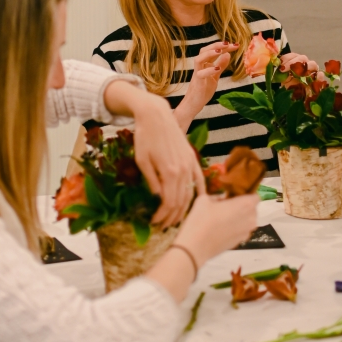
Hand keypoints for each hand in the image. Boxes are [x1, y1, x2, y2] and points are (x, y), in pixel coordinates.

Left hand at [102, 81, 204, 226]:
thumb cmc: (144, 137)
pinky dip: (199, 193)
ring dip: (183, 209)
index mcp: (169, 172)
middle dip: (171, 217)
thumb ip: (151, 182)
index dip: (162, 216)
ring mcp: (190, 164)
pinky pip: (199, 179)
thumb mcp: (142, 160)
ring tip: (175, 219)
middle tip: (162, 226)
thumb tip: (157, 200)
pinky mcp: (191, 158)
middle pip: (180, 202)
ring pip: (190, 193)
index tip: (154, 223)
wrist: (156, 115)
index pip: (168, 203)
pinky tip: (198, 203)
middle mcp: (183, 170)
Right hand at [173, 41, 237, 132]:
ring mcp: (197, 74)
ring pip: (199, 59)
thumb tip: (227, 54)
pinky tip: (217, 68)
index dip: (224, 47)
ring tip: (220, 50)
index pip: (213, 51)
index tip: (236, 44)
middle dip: (216, 45)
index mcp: (204, 64)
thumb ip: (220, 65)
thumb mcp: (215, 76)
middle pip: (204, 50)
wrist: (194, 104)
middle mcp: (200, 67)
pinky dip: (208, 70)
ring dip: (209, 53)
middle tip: (229, 43)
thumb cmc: (203, 90)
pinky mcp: (197, 82)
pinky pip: (200, 74)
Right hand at [175, 193, 258, 264]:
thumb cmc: (201, 219)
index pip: (255, 196)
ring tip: (223, 217)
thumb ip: (216, 197)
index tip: (235, 194)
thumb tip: (220, 200)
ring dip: (239, 217)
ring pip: (247, 221)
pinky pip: (241, 230)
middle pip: (252, 209)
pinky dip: (235, 228)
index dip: (246, 194)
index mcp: (245, 205)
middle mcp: (250, 219)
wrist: (195, 246)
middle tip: (227, 204)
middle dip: (242, 206)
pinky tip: (221, 228)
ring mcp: (246, 233)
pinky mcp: (240, 243)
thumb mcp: (205, 199)